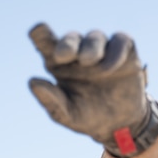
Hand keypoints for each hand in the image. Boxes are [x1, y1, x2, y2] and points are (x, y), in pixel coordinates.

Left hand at [28, 23, 151, 153]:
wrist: (121, 126)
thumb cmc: (89, 117)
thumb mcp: (68, 115)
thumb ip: (52, 100)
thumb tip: (32, 81)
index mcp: (60, 64)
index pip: (46, 43)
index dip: (41, 34)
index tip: (37, 32)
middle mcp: (79, 52)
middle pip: (71, 38)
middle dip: (67, 43)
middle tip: (63, 55)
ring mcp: (102, 50)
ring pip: (95, 37)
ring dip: (91, 48)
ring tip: (88, 62)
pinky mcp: (124, 51)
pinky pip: (120, 41)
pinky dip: (115, 51)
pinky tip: (109, 68)